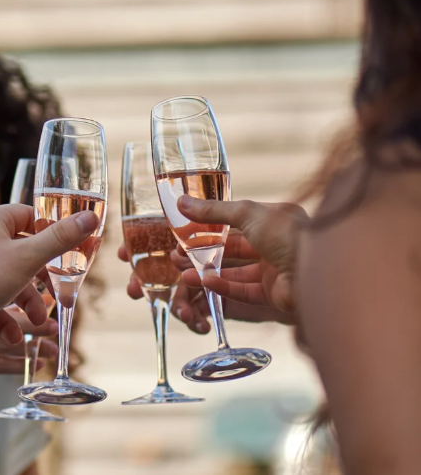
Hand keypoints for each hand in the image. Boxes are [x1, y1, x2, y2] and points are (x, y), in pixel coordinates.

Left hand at [0, 204, 98, 348]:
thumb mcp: (28, 257)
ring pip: (12, 282)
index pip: (32, 218)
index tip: (74, 252)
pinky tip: (14, 336)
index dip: (54, 235)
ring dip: (28, 304)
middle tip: (62, 296)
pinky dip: (7, 320)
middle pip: (25, 254)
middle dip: (44, 280)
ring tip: (38, 322)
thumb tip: (90, 217)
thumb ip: (60, 239)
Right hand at [0, 307, 58, 398]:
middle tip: (54, 328)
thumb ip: (9, 312)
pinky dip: (17, 365)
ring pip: (1, 343)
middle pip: (3, 318)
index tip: (49, 304)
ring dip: (30, 348)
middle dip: (32, 324)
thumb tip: (46, 302)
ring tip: (51, 351)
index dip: (25, 298)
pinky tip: (34, 365)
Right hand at [174, 196, 306, 313]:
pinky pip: (243, 290)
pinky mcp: (273, 294)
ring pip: (234, 272)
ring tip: (183, 274)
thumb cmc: (288, 234)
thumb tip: (182, 202)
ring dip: (208, 272)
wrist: (317, 272)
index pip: (237, 221)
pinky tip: (204, 283)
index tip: (186, 230)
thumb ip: (214, 210)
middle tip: (178, 256)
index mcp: (274, 220)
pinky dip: (223, 287)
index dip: (210, 225)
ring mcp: (274, 270)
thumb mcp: (247, 213)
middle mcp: (275, 244)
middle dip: (204, 252)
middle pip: (233, 249)